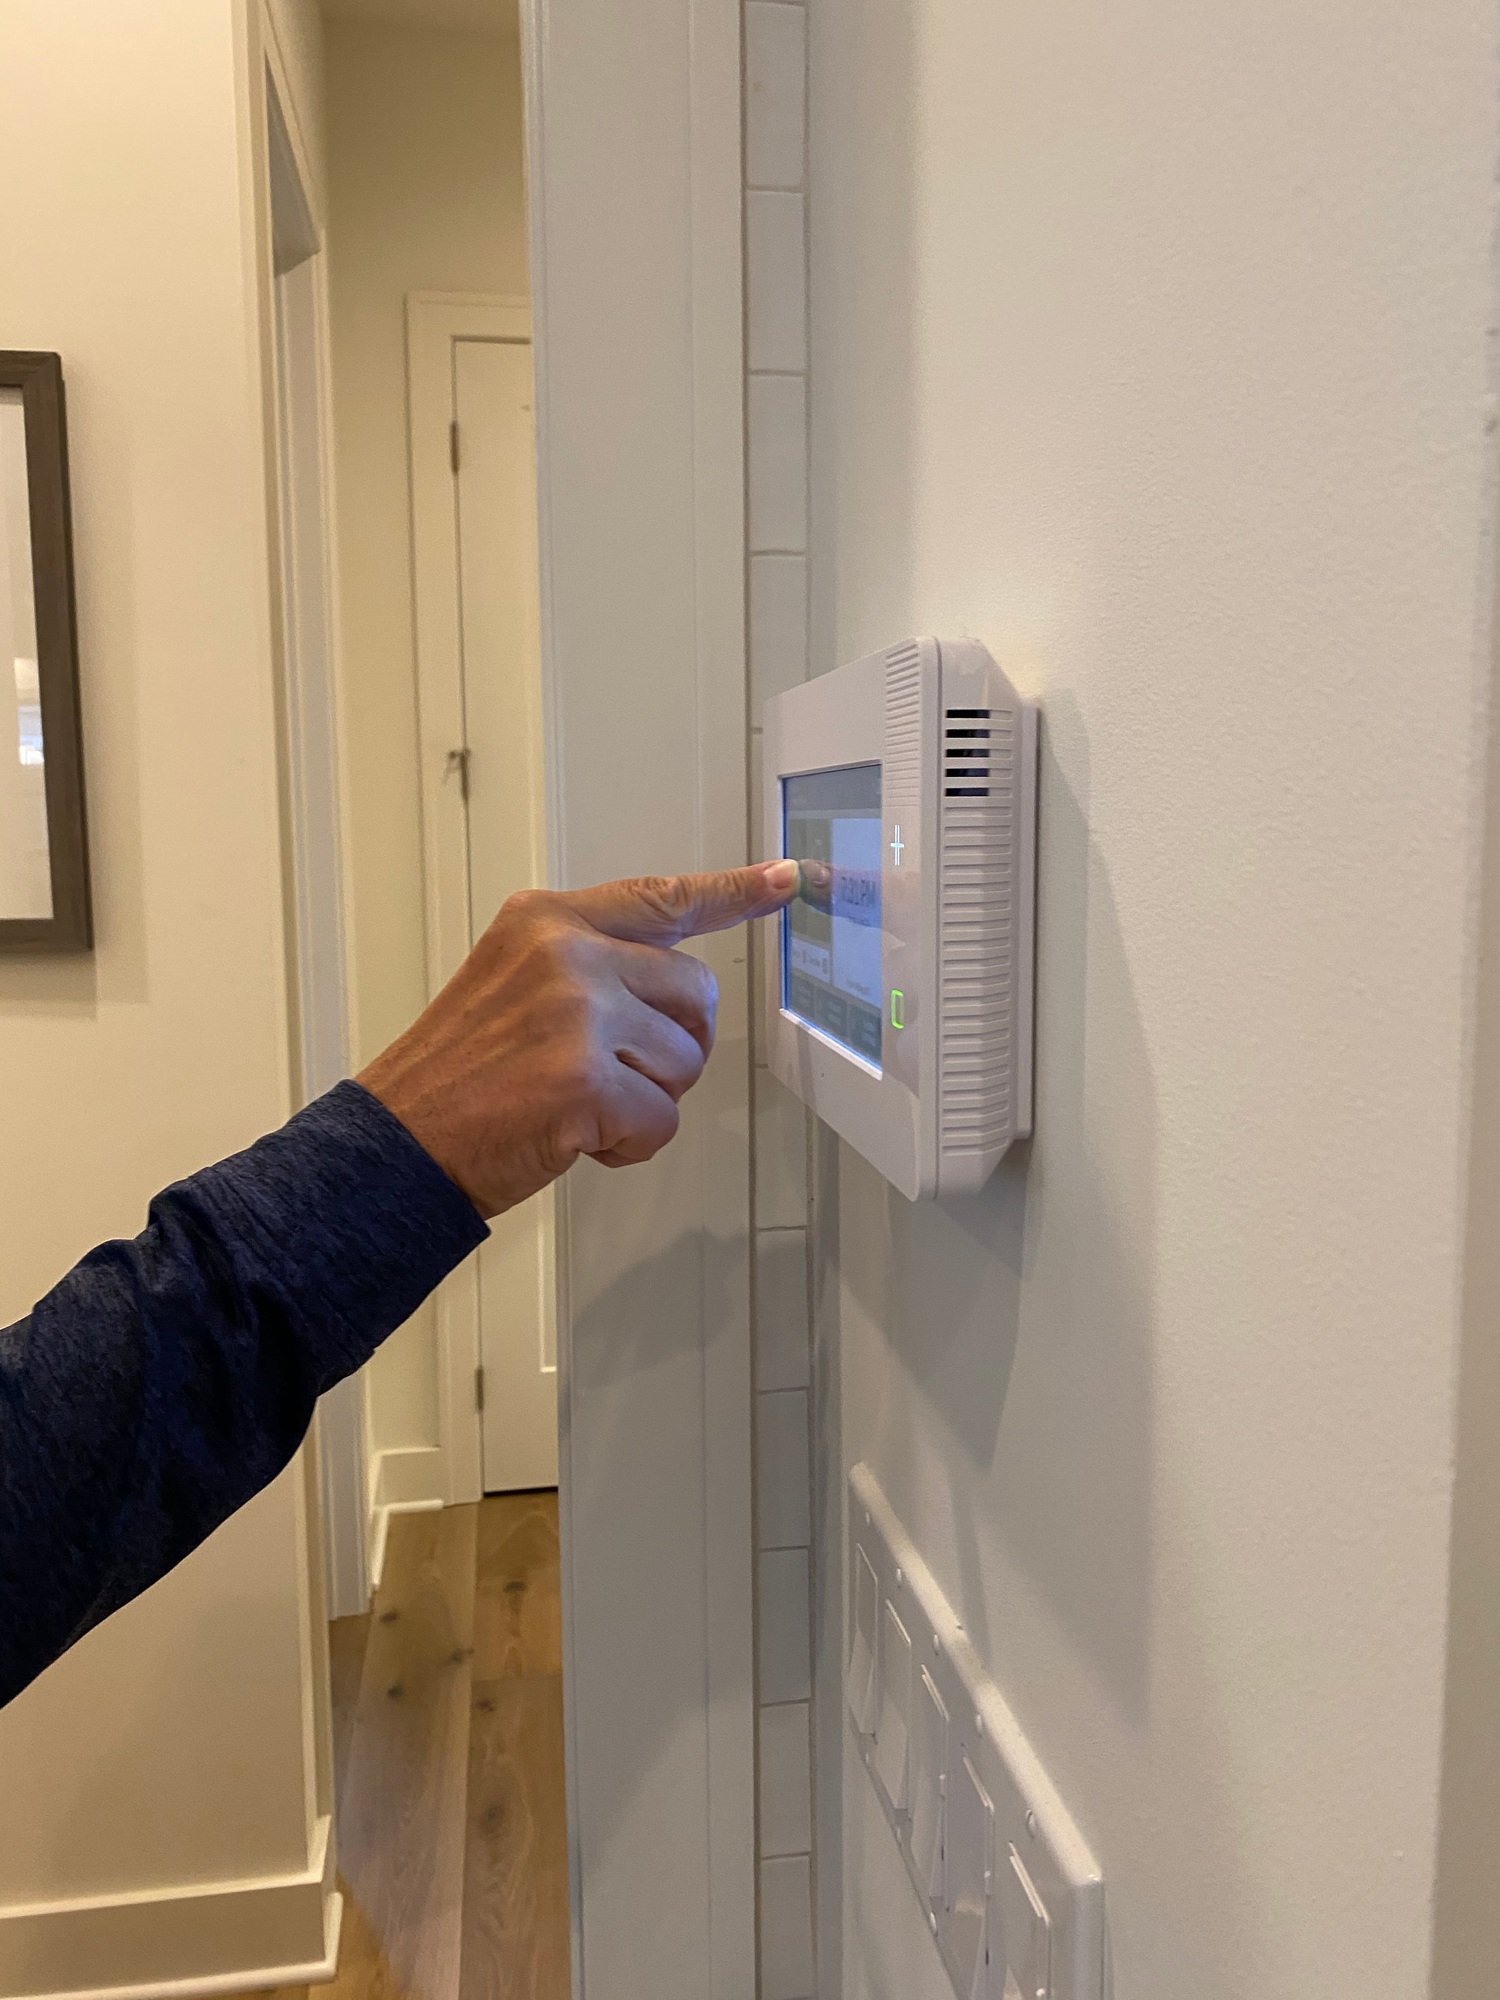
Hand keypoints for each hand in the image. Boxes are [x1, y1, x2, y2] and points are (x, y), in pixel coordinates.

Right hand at [358, 860, 798, 1218]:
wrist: (396, 1147)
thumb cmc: (459, 1077)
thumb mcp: (512, 984)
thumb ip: (589, 967)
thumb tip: (677, 988)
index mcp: (546, 920)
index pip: (660, 898)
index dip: (732, 893)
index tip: (787, 878)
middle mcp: (566, 953)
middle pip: (696, 992)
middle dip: (675, 1046)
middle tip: (620, 1075)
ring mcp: (577, 1014)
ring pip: (686, 1061)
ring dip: (648, 1100)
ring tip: (578, 1106)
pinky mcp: (585, 1080)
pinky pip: (662, 1121)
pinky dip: (630, 1146)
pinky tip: (577, 1140)